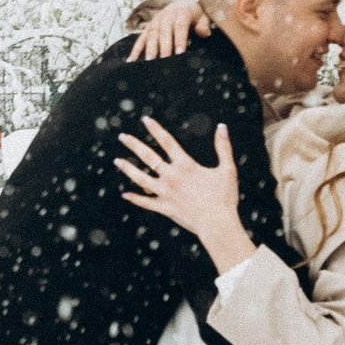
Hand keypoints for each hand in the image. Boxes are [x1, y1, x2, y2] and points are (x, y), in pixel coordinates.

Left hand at [117, 116, 254, 273]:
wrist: (217, 224)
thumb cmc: (224, 197)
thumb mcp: (227, 169)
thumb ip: (223, 147)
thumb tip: (222, 127)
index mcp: (185, 165)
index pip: (167, 142)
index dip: (156, 129)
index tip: (146, 120)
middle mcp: (171, 177)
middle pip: (148, 157)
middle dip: (134, 145)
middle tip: (122, 137)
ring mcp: (165, 193)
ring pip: (141, 178)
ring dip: (128, 169)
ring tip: (117, 160)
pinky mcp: (164, 208)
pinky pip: (146, 202)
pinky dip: (135, 198)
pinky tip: (125, 194)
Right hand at [127, 0, 210, 62]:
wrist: (181, 5)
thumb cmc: (194, 15)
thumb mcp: (203, 16)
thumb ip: (204, 25)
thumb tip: (205, 33)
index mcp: (181, 13)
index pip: (180, 26)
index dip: (179, 39)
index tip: (180, 52)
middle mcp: (166, 16)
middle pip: (164, 32)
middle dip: (164, 47)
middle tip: (164, 61)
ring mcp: (155, 22)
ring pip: (151, 35)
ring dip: (150, 49)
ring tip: (149, 62)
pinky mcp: (148, 28)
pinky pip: (140, 39)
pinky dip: (135, 49)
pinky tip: (131, 60)